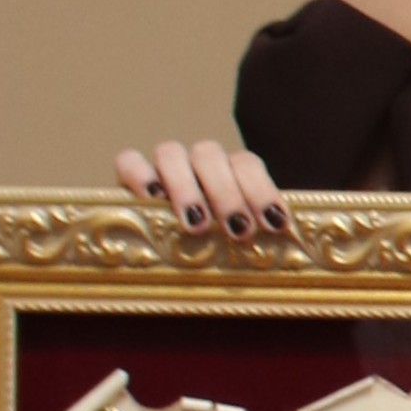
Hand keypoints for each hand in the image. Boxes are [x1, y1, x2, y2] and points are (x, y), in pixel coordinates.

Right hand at [119, 137, 286, 241]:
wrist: (156, 258)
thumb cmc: (210, 254)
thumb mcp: (236, 246)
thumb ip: (253, 237)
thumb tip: (283, 241)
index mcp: (228, 173)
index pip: (246, 163)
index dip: (261, 189)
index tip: (274, 223)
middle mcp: (195, 165)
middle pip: (210, 154)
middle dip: (227, 193)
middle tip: (238, 230)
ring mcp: (161, 168)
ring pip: (171, 152)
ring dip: (186, 187)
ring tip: (197, 224)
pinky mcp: (127, 178)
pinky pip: (128, 160)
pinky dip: (140, 175)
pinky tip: (153, 201)